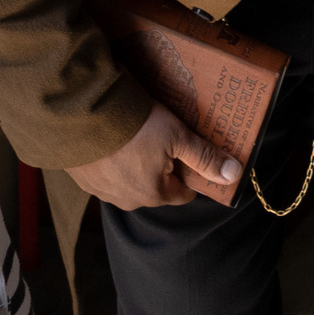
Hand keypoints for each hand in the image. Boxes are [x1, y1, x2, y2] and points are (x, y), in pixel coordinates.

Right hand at [62, 102, 240, 209]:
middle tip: (162, 138)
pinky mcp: (82, 178)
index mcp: (153, 194)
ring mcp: (101, 191)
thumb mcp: (178, 136)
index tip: (189, 153)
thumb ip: (205, 157)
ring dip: (135, 165)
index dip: (190, 173)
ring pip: (129, 182)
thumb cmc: (134, 126)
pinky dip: (111, 161)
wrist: (80, 113)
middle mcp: (127, 200)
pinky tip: (112, 139)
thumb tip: (233, 174)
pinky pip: (105, 174)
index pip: (183, 194)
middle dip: (162, 168)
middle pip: (156, 188)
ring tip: (135, 136)